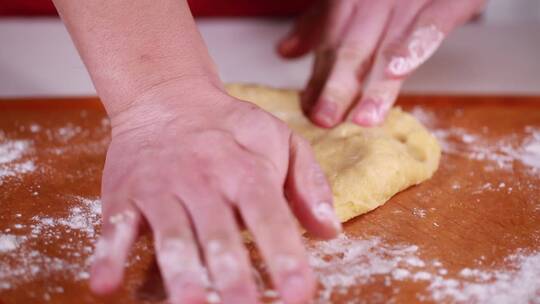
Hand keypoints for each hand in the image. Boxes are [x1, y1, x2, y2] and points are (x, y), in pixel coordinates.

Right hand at [89, 80, 341, 303]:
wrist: (167, 98)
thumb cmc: (230, 127)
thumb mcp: (281, 139)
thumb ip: (308, 182)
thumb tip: (330, 231)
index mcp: (246, 170)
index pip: (270, 216)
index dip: (284, 256)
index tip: (300, 293)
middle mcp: (203, 181)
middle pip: (219, 233)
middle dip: (231, 275)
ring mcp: (161, 189)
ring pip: (171, 235)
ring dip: (179, 273)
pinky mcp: (125, 195)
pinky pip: (114, 228)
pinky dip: (107, 257)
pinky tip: (105, 286)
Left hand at [278, 0, 484, 126]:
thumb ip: (317, 24)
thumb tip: (284, 51)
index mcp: (349, 0)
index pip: (329, 46)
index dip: (318, 81)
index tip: (307, 111)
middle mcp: (374, 0)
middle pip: (352, 50)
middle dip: (336, 88)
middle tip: (324, 119)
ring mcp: (408, 1)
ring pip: (386, 47)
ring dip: (374, 86)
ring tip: (363, 118)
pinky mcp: (447, 1)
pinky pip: (431, 25)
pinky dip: (415, 48)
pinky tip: (399, 71)